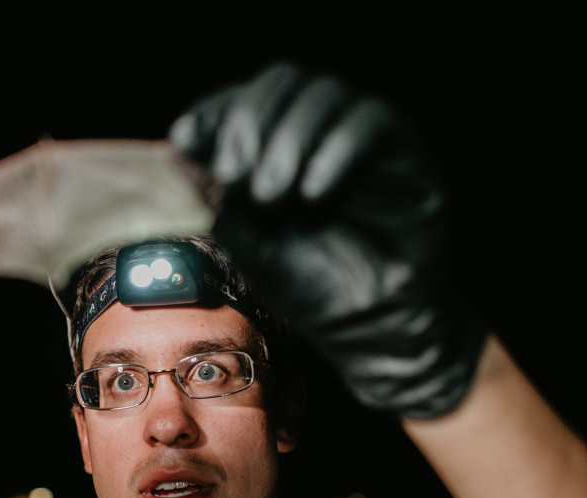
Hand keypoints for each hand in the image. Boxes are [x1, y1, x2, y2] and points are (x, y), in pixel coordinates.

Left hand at [170, 63, 486, 417]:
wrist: (371, 327)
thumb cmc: (311, 285)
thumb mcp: (248, 243)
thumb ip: (219, 197)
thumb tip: (182, 150)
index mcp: (276, 144)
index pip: (243, 98)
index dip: (213, 110)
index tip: (187, 137)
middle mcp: (319, 130)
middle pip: (282, 80)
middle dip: (248, 122)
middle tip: (234, 175)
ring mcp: (362, 134)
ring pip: (323, 93)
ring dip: (288, 138)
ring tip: (271, 195)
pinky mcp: (403, 149)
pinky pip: (369, 122)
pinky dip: (335, 151)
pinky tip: (312, 193)